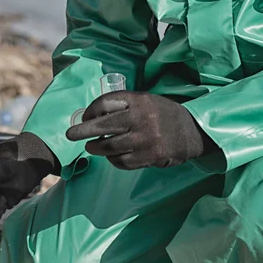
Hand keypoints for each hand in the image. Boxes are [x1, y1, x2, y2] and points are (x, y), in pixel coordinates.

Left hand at [66, 91, 214, 169]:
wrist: (192, 131)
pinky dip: (112, 160)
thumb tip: (92, 116)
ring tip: (90, 147)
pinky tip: (111, 156)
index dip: (91, 110)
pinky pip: (123, 161)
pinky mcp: (151, 157)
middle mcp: (142, 118)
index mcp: (139, 100)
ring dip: (96, 147)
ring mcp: (147, 139)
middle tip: (70, 135)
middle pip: (104, 125)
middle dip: (83, 131)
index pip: (106, 102)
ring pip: (111, 146)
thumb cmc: (162, 113)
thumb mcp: (145, 100)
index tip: (85, 117)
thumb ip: (123, 105)